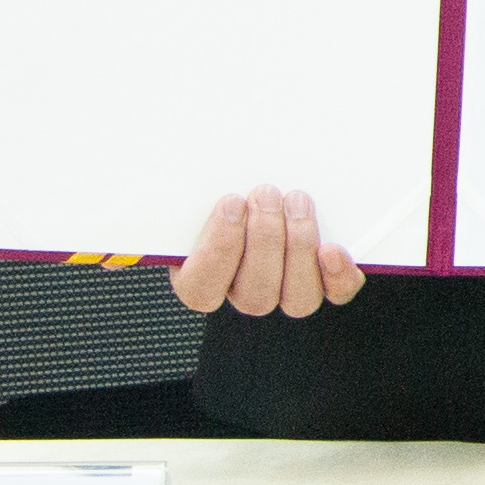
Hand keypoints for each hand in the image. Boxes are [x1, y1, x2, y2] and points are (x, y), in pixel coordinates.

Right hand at [172, 186, 363, 316]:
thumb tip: (146, 192)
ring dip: (299, 247)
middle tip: (267, 193)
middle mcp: (243, 292)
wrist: (266, 185)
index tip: (231, 203)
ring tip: (297, 202)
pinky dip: (338, 275)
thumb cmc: (221, 186)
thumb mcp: (190, 186)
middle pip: (255, 293)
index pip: (201, 287)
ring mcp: (284, 290)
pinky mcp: (322, 281)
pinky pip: (335, 293)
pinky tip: (333, 248)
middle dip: (264, 238)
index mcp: (199, 277)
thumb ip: (183, 197)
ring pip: (296, 298)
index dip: (219, 248)